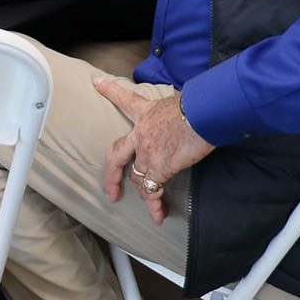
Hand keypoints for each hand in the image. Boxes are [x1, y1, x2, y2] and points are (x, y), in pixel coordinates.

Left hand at [96, 79, 213, 225]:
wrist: (202, 111)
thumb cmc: (200, 103)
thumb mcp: (181, 102)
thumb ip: (176, 114)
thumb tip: (191, 117)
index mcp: (146, 112)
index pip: (125, 99)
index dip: (110, 91)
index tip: (97, 84)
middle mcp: (140, 132)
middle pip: (117, 154)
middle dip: (112, 175)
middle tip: (111, 191)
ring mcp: (146, 151)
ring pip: (137, 177)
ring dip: (144, 194)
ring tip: (152, 208)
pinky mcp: (158, 167)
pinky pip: (152, 190)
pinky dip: (155, 204)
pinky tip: (159, 215)